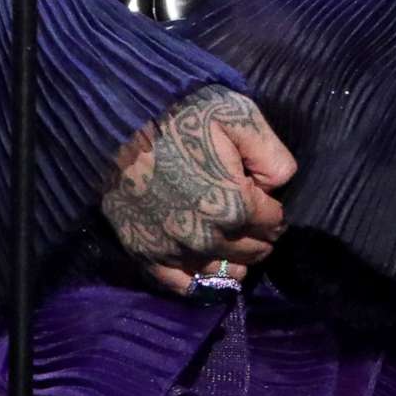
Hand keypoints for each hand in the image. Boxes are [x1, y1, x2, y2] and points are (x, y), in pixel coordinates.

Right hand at [100, 83, 298, 295]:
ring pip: (221, 272)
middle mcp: (206, 237)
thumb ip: (272, 155)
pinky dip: (198, 277)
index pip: (273, 224)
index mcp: (235, 205)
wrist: (116, 117)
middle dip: (258, 235)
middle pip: (251, 251)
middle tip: (252, 216)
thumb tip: (279, 187)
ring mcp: (173, 248)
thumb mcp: (239, 115)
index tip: (264, 196)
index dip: (273, 209)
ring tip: (230, 237)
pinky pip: (181, 284)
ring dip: (234, 258)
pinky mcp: (144, 252)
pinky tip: (202, 259)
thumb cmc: (181, 111)